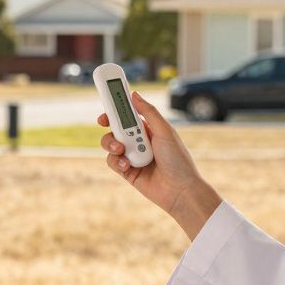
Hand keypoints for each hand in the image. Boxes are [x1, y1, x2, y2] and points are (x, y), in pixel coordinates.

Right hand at [99, 91, 221, 239]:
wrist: (180, 190)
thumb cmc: (178, 159)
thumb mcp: (165, 131)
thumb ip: (148, 112)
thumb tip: (134, 94)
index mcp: (149, 129)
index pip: (129, 114)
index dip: (117, 108)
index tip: (107, 101)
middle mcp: (139, 141)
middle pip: (115, 127)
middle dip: (109, 124)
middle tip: (104, 122)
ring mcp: (132, 156)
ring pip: (110, 144)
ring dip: (111, 144)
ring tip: (121, 150)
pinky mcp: (127, 172)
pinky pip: (113, 162)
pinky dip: (117, 161)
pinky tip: (127, 165)